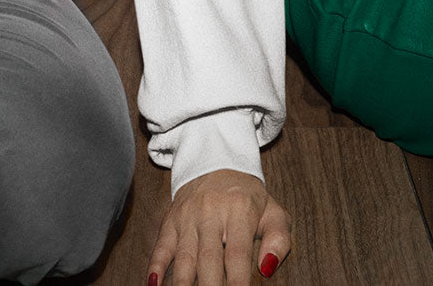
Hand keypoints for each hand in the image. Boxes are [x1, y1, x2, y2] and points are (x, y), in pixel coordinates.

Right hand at [148, 168, 291, 285]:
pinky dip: (155, 266)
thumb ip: (278, 240)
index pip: (238, 255)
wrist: (216, 158)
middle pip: (208, 258)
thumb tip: (267, 268)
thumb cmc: (248, 196)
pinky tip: (153, 284)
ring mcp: (188, 216)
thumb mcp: (272, 211)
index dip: (237, 282)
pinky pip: (161, 245)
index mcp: (239, 211)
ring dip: (183, 283)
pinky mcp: (171, 219)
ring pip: (184, 256)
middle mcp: (211, 213)